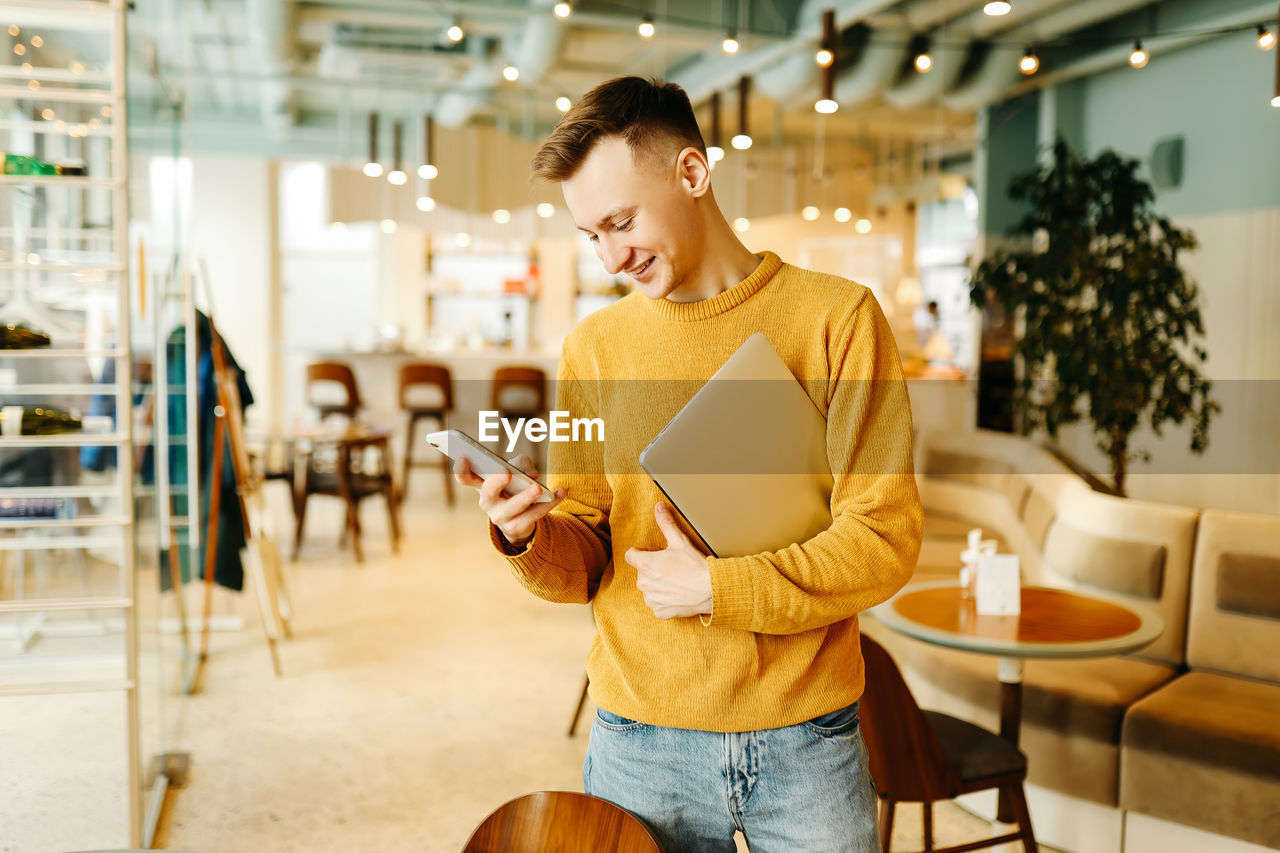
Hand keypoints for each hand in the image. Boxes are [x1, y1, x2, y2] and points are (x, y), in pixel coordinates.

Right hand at [454, 454, 564, 547]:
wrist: (521, 518)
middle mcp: (487, 502)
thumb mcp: (517, 469)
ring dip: (525, 497)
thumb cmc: (514, 486)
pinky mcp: (517, 527)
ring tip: (538, 488)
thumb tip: (529, 475)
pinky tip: (560, 493)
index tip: (464, 457)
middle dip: (496, 482)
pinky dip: (549, 503)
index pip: (466, 477)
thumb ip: (521, 464)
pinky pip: (534, 515)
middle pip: (488, 492)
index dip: (461, 469)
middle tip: (507, 473)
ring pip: (512, 507)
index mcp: (481, 485)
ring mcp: (501, 517)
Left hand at [625, 503, 712, 619]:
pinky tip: (678, 593)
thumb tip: (658, 507)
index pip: (631, 555)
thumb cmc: (695, 565)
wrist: (711, 589)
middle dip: (652, 567)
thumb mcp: (680, 541)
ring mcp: (651, 599)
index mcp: (645, 564)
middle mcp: (644, 583)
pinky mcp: (660, 612)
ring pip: (648, 587)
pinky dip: (665, 599)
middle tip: (671, 565)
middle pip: (641, 571)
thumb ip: (665, 523)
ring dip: (657, 583)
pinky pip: (657, 603)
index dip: (642, 552)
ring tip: (676, 579)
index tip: (655, 553)